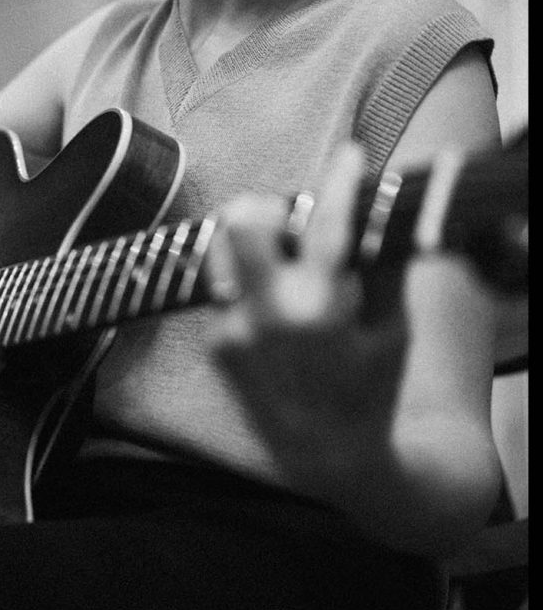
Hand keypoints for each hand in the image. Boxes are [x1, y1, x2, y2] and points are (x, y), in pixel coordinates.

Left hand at [205, 142, 408, 469]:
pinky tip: (274, 309)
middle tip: (289, 218)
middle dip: (264, 207)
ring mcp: (233, 329)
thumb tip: (379, 207)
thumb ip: (382, 264)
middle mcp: (267, 314)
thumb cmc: (372, 385)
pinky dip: (247, 285)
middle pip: (239, 221)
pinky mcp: (214, 344)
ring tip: (283, 263)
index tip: (348, 155)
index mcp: (320, 307)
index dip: (339, 181)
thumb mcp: (394, 325)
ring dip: (248, 243)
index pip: (326, 223)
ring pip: (220, 250)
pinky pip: (223, 289)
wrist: (329, 453)